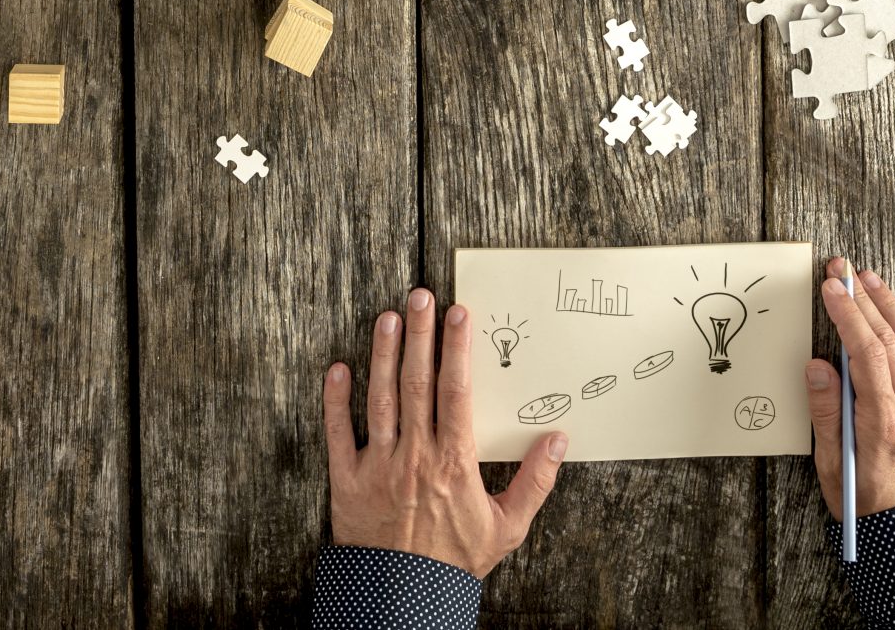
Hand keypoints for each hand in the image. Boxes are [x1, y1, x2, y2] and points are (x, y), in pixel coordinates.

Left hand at [322, 289, 561, 578]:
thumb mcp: (506, 527)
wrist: (403, 598)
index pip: (455, 391)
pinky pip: (337, 433)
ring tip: (386, 318)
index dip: (456, 348)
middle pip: (417, 382)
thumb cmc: (455, 563)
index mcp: (453, 462)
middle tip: (419, 296)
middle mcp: (414, 455)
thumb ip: (535, 481)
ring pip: (379, 398)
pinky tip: (337, 368)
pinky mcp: (346, 480)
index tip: (458, 314)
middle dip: (419, 335)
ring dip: (381, 354)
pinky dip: (334, 400)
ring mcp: (377, 465)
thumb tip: (559, 440)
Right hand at [805, 260, 894, 516]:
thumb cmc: (872, 510)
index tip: (832, 287)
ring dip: (891, 307)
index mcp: (885, 424)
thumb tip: (818, 367)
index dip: (848, 313)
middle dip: (864, 299)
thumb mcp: (835, 470)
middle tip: (844, 271)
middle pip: (891, 339)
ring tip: (871, 281)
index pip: (867, 352)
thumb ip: (826, 414)